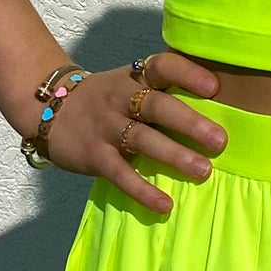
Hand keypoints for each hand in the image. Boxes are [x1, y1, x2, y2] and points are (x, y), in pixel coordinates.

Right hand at [38, 48, 227, 217]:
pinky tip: (165, 204)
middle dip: (189, 122)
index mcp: (134, 77)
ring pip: (142, 139)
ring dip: (174, 155)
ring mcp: (106, 126)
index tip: (214, 87)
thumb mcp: (129, 84)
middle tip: (220, 140)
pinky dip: (143, 190)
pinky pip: (120, 174)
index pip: (162, 66)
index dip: (187, 73)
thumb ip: (162, 90)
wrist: (49, 110)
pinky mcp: (94, 155)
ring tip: (203, 171)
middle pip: (156, 106)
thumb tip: (219, 103)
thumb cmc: (107, 99)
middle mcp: (121, 97)